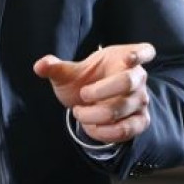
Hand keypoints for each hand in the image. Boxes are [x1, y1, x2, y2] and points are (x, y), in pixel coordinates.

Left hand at [33, 43, 155, 143]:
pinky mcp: (140, 120)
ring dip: (95, 115)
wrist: (89, 104)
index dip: (140, 54)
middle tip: (82, 95)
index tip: (130, 57)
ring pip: (122, 108)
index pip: (144, 51)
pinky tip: (90, 128)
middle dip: (100, 91)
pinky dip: (105, 132)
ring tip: (79, 113)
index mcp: (124, 57)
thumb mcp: (69, 73)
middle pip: (128, 82)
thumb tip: (39, 65)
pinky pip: (126, 129)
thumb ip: (55, 68)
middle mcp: (138, 77)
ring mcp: (141, 100)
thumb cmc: (84, 81)